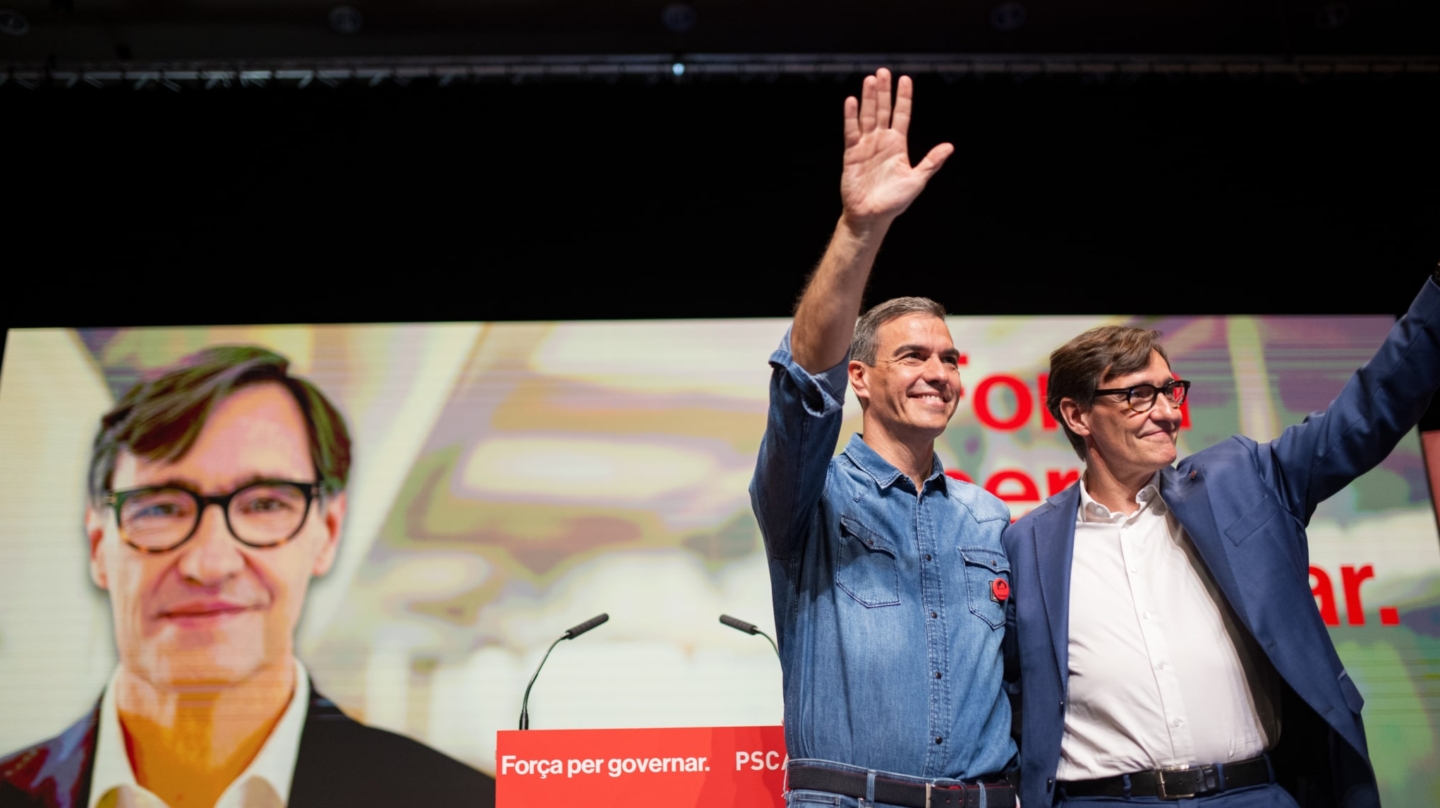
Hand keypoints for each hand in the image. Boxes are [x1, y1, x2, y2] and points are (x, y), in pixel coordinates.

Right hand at [840, 68, 953, 228]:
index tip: (905, 79)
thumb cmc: (894, 201)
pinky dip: (851, 116)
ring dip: (868, 98)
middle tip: (883, 72)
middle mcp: (881, 141)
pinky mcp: (851, 153)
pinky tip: (851, 101)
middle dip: (883, 92)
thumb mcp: (917, 180)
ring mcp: (866, 145)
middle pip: (882, 110)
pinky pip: (851, 131)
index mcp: (898, 145)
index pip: (902, 115)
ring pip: (867, 116)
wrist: (871, 216)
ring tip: (870, 80)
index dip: (903, 98)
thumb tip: (950, 147)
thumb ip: (931, 162)